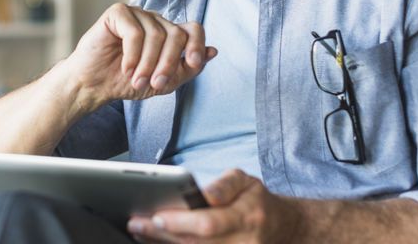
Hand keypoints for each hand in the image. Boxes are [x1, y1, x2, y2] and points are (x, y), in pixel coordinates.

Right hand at [62, 3, 216, 110]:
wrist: (93, 85)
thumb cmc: (125, 82)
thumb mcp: (164, 82)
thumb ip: (188, 68)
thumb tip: (213, 51)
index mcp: (169, 33)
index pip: (193, 29)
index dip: (196, 44)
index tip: (191, 63)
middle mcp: (155, 20)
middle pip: (176, 34)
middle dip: (167, 63)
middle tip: (155, 84)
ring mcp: (137, 13)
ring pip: (156, 35)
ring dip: (147, 63)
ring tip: (136, 80)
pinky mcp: (118, 12)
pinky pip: (134, 31)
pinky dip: (132, 54)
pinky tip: (125, 68)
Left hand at [127, 169, 303, 243]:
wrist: (281, 227)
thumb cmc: (256, 200)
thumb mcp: (246, 181)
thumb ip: (225, 185)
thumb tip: (206, 195)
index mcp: (247, 217)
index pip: (208, 223)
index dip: (181, 222)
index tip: (157, 216)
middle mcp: (242, 242)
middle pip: (195, 243)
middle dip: (162, 234)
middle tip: (136, 223)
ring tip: (140, 231)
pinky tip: (157, 241)